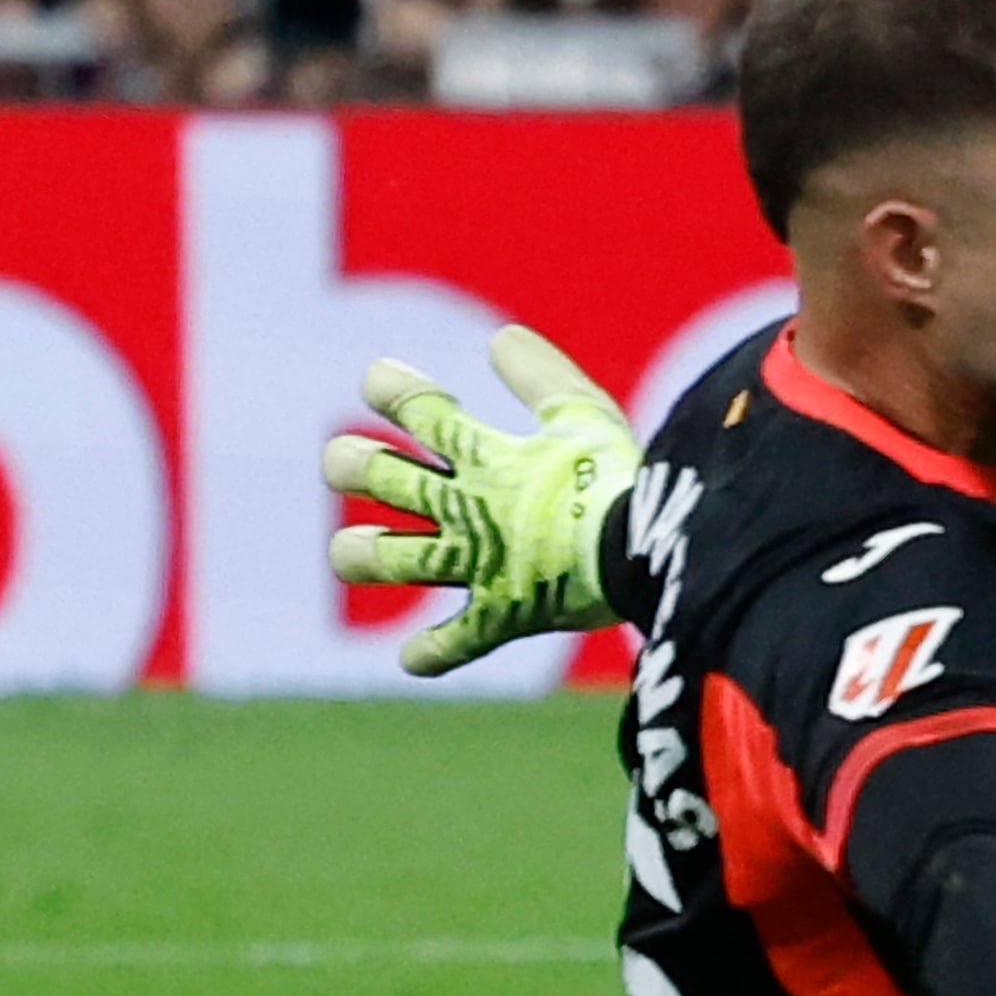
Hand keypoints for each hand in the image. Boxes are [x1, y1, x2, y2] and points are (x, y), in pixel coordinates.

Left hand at [324, 325, 642, 675]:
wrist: (644, 550)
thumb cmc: (620, 477)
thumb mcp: (585, 414)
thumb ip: (541, 377)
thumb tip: (499, 338)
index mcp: (488, 454)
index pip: (415, 409)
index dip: (388, 390)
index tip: (382, 383)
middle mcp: (468, 507)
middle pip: (375, 476)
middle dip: (350, 463)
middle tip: (351, 463)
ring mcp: (479, 564)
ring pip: (385, 560)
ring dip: (360, 554)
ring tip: (354, 550)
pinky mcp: (503, 615)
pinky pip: (453, 644)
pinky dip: (430, 653)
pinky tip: (414, 656)